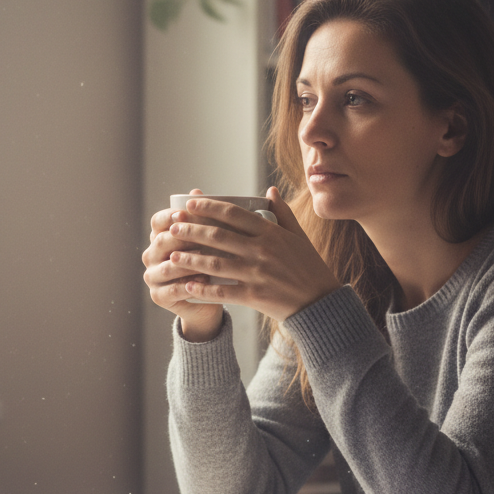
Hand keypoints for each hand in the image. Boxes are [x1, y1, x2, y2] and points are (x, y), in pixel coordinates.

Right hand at [142, 189, 224, 340]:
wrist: (211, 296)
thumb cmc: (211, 261)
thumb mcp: (210, 238)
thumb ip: (202, 216)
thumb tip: (197, 191)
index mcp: (159, 236)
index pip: (157, 221)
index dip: (171, 216)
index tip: (187, 212)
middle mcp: (151, 255)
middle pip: (162, 241)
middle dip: (184, 237)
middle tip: (205, 235)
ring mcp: (152, 276)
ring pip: (168, 266)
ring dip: (190, 261)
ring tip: (210, 258)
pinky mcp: (158, 296)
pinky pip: (173, 289)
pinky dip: (190, 284)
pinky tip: (206, 280)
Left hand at [161, 187, 340, 322]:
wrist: (321, 302)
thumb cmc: (309, 267)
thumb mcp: (299, 236)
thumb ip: (282, 212)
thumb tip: (270, 190)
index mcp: (271, 232)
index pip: (233, 214)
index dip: (209, 207)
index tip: (190, 203)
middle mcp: (262, 250)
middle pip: (218, 236)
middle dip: (191, 229)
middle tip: (173, 226)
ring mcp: (257, 274)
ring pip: (216, 263)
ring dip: (190, 258)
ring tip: (172, 255)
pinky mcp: (255, 296)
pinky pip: (223, 292)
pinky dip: (203, 289)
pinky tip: (187, 285)